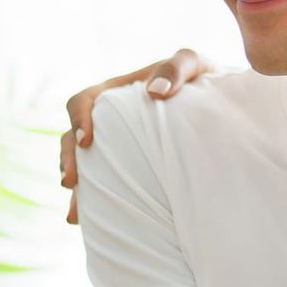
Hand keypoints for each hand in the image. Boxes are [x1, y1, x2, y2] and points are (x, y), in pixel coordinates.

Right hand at [60, 48, 212, 223]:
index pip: (83, 100)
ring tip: (76, 213)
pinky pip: (104, 182)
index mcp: (116, 93)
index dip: (77, 119)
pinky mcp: (128, 165)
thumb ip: (176, 68)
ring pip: (84, 164)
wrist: (218, 101)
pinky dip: (94, 201)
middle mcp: (109, 120)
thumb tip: (155, 91)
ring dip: (77, 187)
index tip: (87, 140)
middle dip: (69, 160)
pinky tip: (89, 222)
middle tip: (70, 182)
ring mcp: (116, 144)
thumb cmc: (202, 78)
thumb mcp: (193, 64)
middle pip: (73, 137)